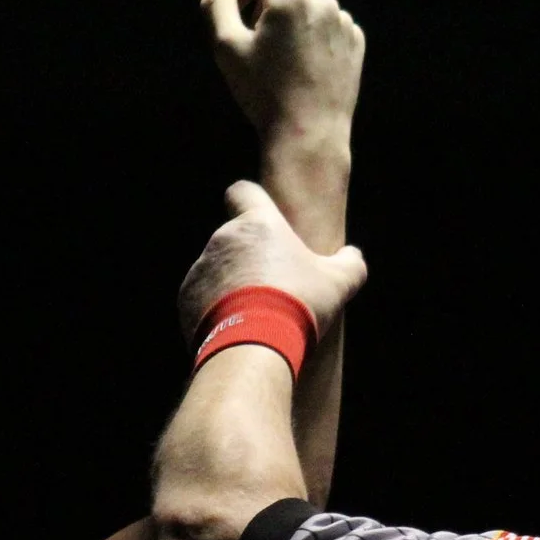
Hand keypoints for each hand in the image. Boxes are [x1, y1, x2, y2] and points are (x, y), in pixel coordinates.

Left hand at [178, 181, 367, 346]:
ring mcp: (201, 268)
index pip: (242, 191)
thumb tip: (352, 257)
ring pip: (218, 267)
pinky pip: (202, 296)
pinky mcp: (187, 298)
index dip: (250, 201)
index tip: (262, 219)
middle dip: (249, 255)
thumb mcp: (338, 284)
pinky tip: (237, 326)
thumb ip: (350, 263)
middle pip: (234, 236)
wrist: (252, 347)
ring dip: (232, 282)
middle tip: (272, 284)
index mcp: (257, 224)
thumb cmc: (297, 306)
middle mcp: (223, 239)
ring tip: (255, 312)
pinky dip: (216, 307)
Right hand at [202, 0, 364, 157]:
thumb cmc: (263, 93)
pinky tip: (304, 70)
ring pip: (307, 10)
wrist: (309, 134)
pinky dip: (313, 40)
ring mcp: (343, 22)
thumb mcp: (227, 47)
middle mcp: (322, 2)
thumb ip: (217, 3)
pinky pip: (328, 28)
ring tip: (282, 64)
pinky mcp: (355, 43)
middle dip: (266, 11)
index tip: (236, 16)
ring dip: (291, 25)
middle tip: (256, 50)